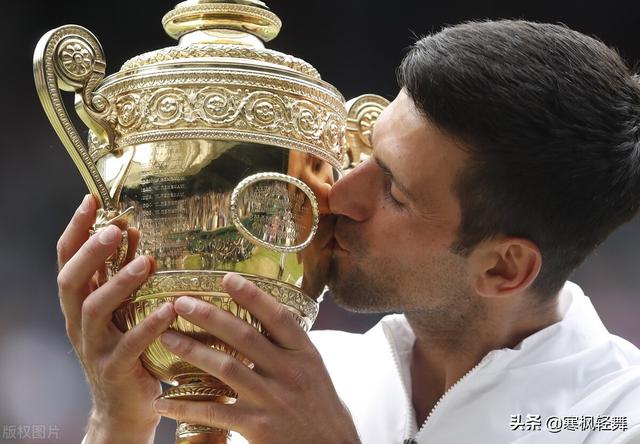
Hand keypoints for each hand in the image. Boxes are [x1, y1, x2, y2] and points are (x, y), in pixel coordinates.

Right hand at [57, 195, 175, 443]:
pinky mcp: (115, 369)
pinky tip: (169, 309)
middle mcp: (79, 323)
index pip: (67, 260)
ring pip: (95, 310)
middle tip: (114, 229)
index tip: (91, 199)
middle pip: (71, 281)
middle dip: (90, 252)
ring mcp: (94, 347)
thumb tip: (133, 231)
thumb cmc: (126, 349)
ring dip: (118, 283)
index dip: (76, 229)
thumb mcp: (120, 310)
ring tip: (144, 262)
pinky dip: (148, 326)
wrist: (124, 408)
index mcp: (79, 304)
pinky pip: (130, 345)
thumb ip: (122, 274)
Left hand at [152, 273, 360, 443]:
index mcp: (305, 355)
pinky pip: (215, 411)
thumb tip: (265, 317)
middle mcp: (289, 372)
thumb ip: (291, 347)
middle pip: (244, 336)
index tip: (227, 278)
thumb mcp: (315, 370)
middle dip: (210, 316)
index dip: (252, 295)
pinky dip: (186, 405)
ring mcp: (272, 400)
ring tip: (168, 339)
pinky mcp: (257, 427)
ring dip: (193, 351)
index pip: (278, 317)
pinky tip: (164, 401)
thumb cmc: (321, 408)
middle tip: (182, 302)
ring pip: (225, 368)